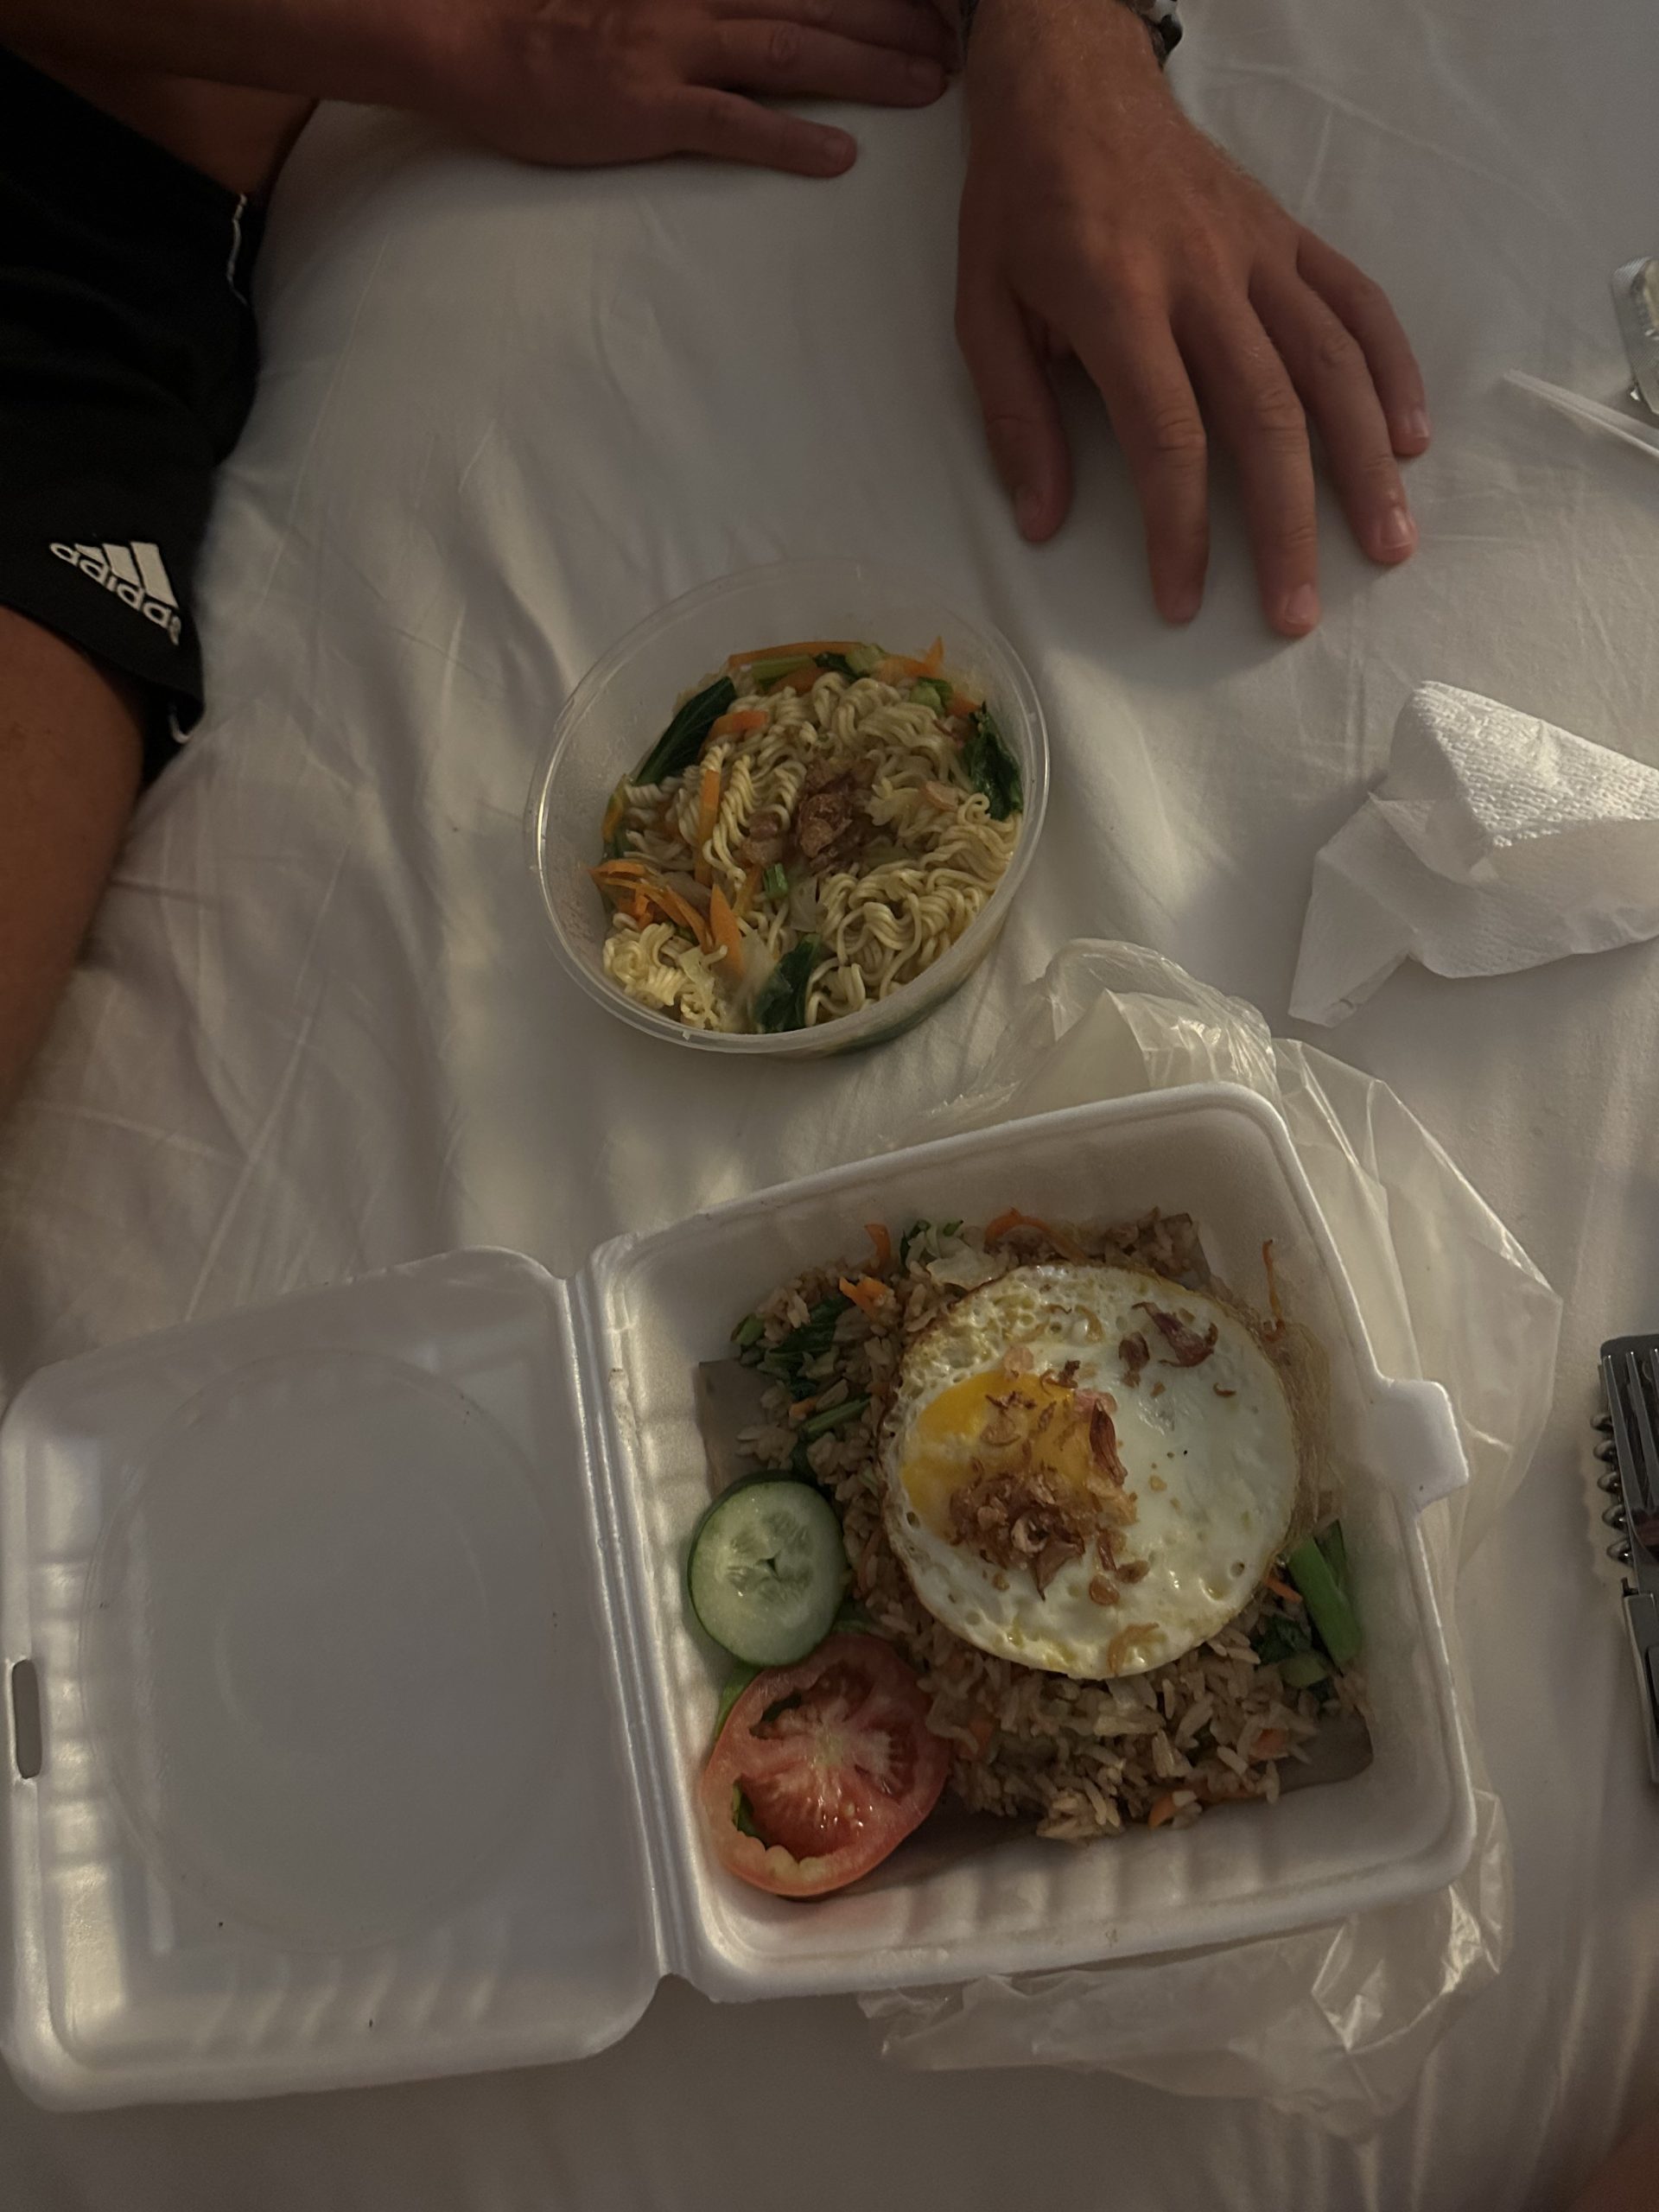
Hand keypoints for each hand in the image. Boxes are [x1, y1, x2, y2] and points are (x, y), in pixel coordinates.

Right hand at [429, 0, 955, 177]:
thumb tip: (770, 19)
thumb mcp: (647, 1)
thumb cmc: (559, 30)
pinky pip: (733, 121)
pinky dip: (791, 136)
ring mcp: (674, 50)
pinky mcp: (650, 106)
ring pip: (792, 50)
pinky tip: (841, 155)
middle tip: (958, 46)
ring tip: (928, 89)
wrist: (476, 43)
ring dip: (867, 68)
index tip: (931, 5)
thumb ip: (714, 8)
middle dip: (896, 20)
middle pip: (817, 0)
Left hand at [955, 0, 1428, 633]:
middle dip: (1287, 525)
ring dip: (1365, 463)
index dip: (1180, 528)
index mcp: (1118, 300)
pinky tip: (1411, 438)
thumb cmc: (1019, 208)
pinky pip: (1356, 301)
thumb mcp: (981, 312)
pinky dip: (1391, 369)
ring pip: (1330, 364)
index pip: (1167, 435)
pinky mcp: (1287, 234)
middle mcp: (1200, 276)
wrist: (1070, 85)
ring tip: (1389, 545)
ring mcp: (1256, 251)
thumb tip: (1042, 524)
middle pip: (1265, 415)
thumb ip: (1015, 418)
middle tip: (1298, 612)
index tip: (1184, 601)